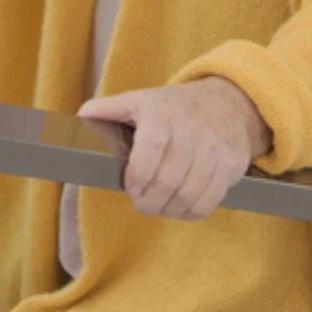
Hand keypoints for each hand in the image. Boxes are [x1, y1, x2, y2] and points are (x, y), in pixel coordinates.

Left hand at [78, 77, 271, 220]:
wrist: (227, 102)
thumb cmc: (173, 106)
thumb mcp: (140, 100)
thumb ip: (109, 109)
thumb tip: (80, 117)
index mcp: (163, 110)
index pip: (152, 145)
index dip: (138, 173)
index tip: (130, 187)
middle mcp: (192, 127)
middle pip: (170, 178)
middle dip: (150, 200)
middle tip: (141, 202)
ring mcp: (215, 147)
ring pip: (189, 193)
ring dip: (169, 208)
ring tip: (159, 205)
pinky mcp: (231, 164)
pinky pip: (210, 200)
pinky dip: (191, 211)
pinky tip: (180, 206)